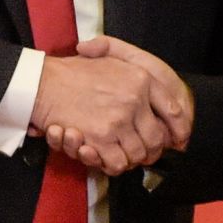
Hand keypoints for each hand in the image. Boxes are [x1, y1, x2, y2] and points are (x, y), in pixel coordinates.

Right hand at [31, 54, 180, 175]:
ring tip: (118, 153)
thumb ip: (137, 70)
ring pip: (138, 154)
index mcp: (141, 78)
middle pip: (156, 139)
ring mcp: (118, 119)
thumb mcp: (112, 58)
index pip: (173, 110)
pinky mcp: (101, 138)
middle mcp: (135, 99)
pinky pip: (118, 163)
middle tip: (140, 153)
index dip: (178, 128)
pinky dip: (112, 165)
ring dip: (129, 159)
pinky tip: (103, 156)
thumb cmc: (75, 71)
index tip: (177, 139)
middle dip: (150, 151)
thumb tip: (159, 96)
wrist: (43, 83)